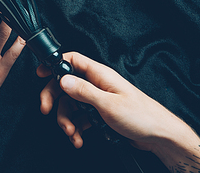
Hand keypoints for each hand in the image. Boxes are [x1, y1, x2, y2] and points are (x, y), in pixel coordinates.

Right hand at [37, 52, 190, 151]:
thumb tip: (63, 79)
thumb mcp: (108, 104)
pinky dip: (76, 128)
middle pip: (66, 85)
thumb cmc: (141, 116)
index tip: (41, 74)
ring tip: (72, 133)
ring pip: (71, 104)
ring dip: (67, 120)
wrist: (158, 136)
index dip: (55, 64)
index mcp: (100, 75)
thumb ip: (83, 91)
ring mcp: (98, 99)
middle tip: (47, 110)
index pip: (72, 60)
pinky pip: (80, 117)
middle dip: (54, 99)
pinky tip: (79, 138)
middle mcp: (97, 85)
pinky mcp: (100, 114)